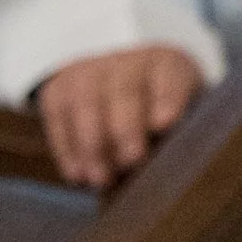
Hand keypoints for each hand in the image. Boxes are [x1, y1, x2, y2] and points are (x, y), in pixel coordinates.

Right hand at [37, 44, 206, 189]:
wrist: (119, 83)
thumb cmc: (160, 110)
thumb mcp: (182, 112)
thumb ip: (179, 132)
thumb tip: (165, 163)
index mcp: (168, 65)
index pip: (170, 76)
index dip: (167, 98)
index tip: (164, 124)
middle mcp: (128, 63)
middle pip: (125, 91)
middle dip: (126, 128)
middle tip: (131, 161)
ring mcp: (89, 73)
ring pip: (87, 105)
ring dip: (94, 146)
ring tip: (102, 179)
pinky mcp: (58, 91)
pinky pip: (59, 120)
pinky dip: (68, 150)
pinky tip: (78, 175)